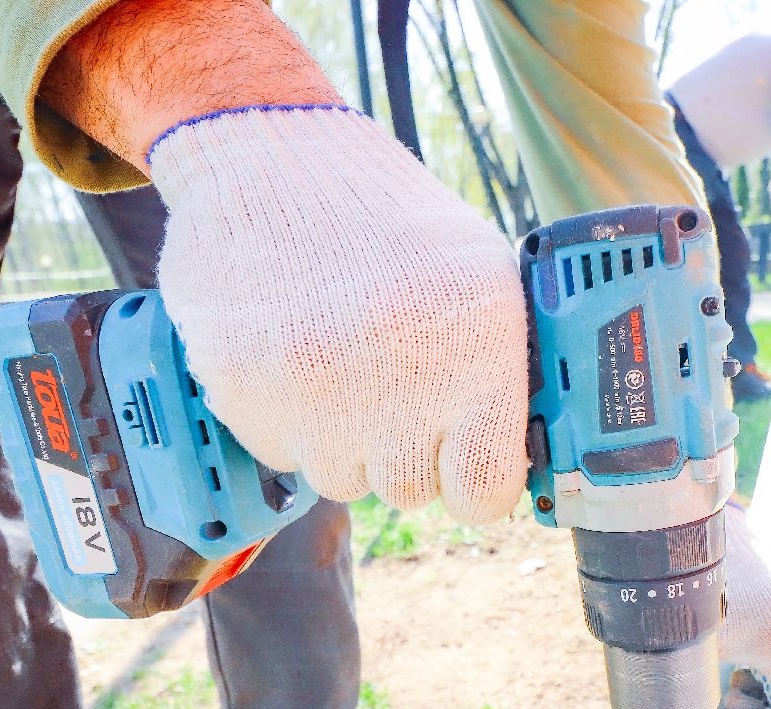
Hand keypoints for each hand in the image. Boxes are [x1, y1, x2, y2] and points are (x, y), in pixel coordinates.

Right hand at [150, 106, 527, 523]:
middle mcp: (396, 387)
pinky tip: (297, 356)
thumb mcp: (480, 273)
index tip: (468, 464)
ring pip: (342, 478)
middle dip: (408, 450)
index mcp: (472, 354)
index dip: (477, 484)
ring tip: (343, 362)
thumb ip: (505, 368)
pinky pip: (282, 452)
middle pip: (410, 490)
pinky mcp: (245, 399)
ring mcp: (314, 400)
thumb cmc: (388, 217)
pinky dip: (290, 420)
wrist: (270, 157)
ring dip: (346, 439)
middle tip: (397, 389)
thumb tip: (525, 450)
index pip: (484, 490)